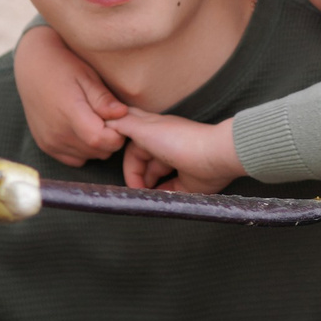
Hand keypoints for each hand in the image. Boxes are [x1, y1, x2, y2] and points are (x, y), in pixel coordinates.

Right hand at [16, 23, 127, 164]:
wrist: (32, 67)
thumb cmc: (63, 67)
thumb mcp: (87, 76)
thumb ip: (103, 99)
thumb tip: (122, 114)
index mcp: (69, 113)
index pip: (103, 141)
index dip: (117, 133)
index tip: (118, 119)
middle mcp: (57, 133)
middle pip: (99, 151)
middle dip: (110, 138)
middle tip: (107, 117)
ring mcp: (50, 142)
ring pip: (89, 156)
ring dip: (97, 144)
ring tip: (93, 121)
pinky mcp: (46, 146)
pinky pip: (74, 159)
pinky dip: (83, 150)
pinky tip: (81, 130)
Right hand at [116, 111, 242, 193]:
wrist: (214, 156)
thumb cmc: (177, 140)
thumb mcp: (143, 128)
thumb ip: (122, 124)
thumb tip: (105, 121)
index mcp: (154, 131)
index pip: (131, 147)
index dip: (127, 161)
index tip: (123, 173)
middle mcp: (165, 146)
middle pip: (142, 163)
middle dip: (136, 175)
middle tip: (135, 189)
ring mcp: (177, 164)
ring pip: (154, 177)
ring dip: (147, 186)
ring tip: (145, 195)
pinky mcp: (188, 182)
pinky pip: (169, 190)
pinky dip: (161, 194)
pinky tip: (158, 198)